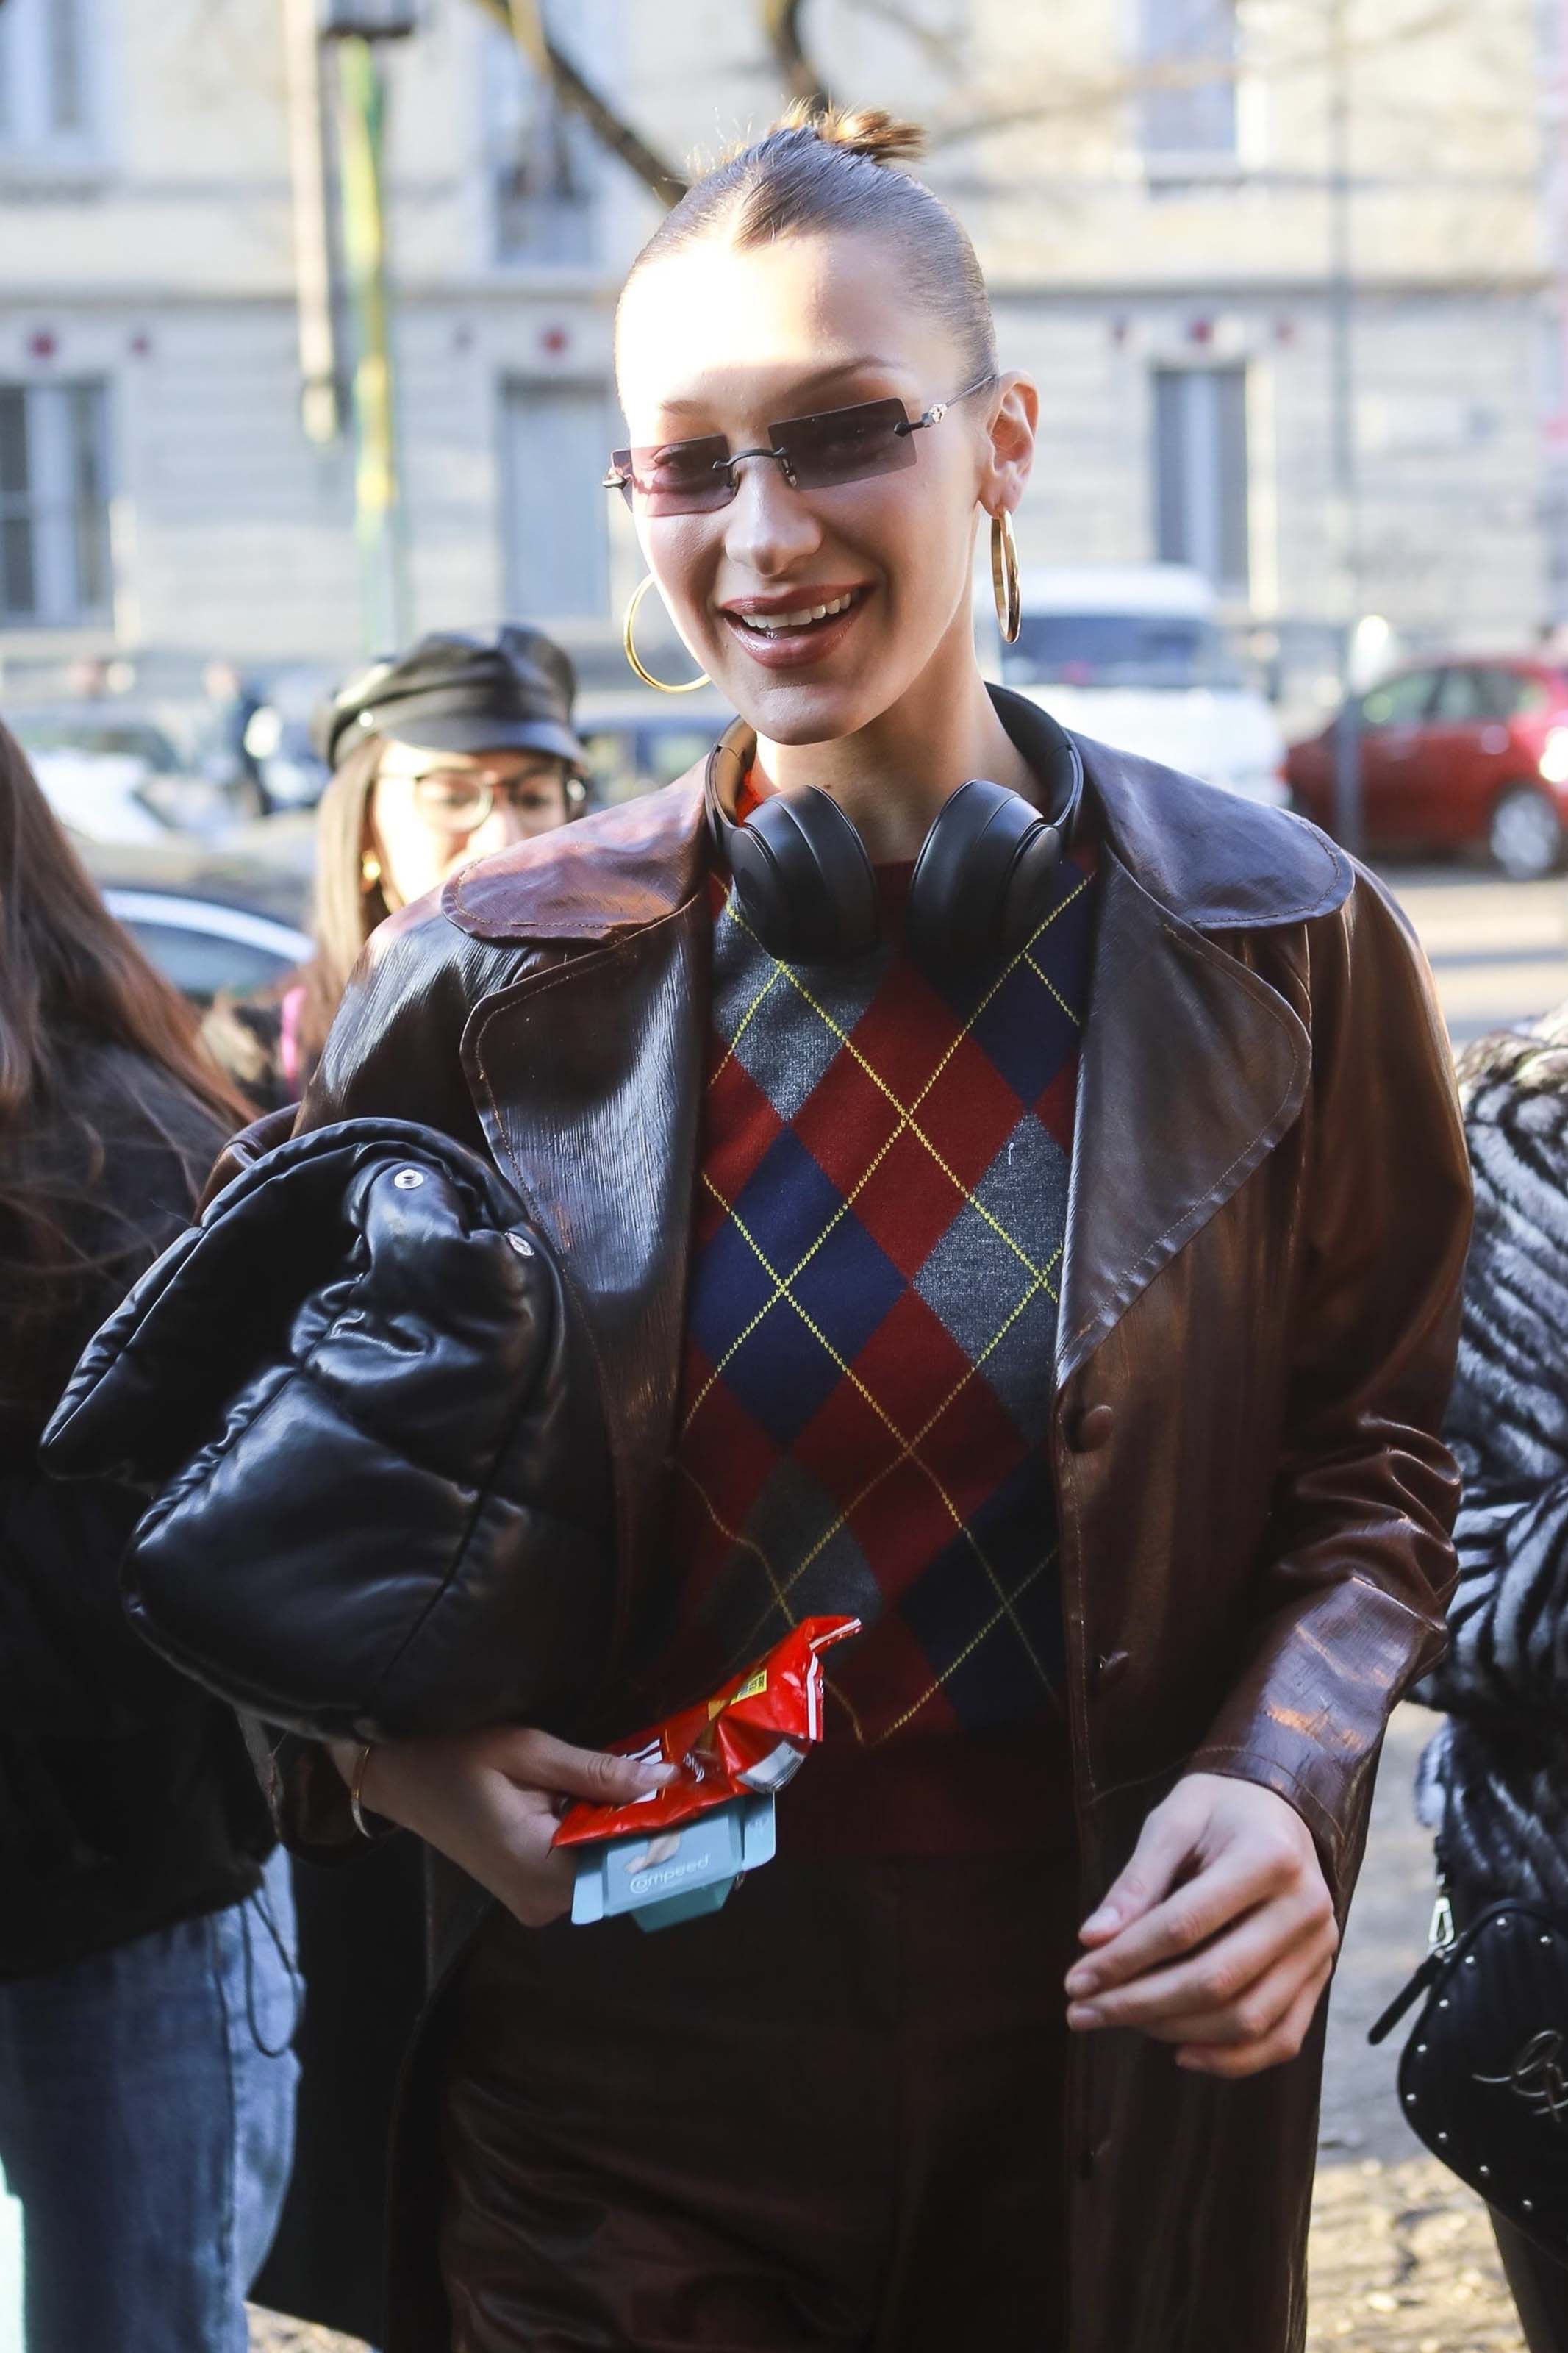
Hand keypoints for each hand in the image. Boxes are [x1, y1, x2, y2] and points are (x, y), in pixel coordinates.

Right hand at [329, 1727, 672, 1929]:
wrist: (399, 1775)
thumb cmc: (456, 1757)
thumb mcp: (528, 1751)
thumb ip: (598, 1771)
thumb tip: (666, 1780)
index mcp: (541, 1873)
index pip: (627, 1862)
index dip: (672, 1832)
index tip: (711, 1802)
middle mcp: (544, 1904)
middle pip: (621, 1866)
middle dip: (656, 1825)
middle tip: (695, 1781)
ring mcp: (537, 1902)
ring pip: (606, 1864)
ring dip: (631, 1825)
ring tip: (666, 1782)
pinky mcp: (533, 1888)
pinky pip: (585, 1862)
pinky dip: (604, 1831)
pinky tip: (622, 1796)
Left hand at [1062, 1772, 1338, 2077]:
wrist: (1281, 1810)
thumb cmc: (1218, 1812)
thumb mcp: (1173, 1821)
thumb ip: (1137, 1880)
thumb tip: (1092, 1939)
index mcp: (1268, 1857)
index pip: (1184, 1925)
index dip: (1124, 1959)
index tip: (1075, 1980)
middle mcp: (1305, 1908)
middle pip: (1216, 1980)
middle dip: (1139, 2003)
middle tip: (1082, 2012)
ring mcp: (1319, 1949)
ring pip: (1247, 2019)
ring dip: (1174, 2031)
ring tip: (1119, 2020)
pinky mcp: (1320, 1977)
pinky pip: (1281, 2039)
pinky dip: (1231, 2059)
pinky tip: (1180, 2052)